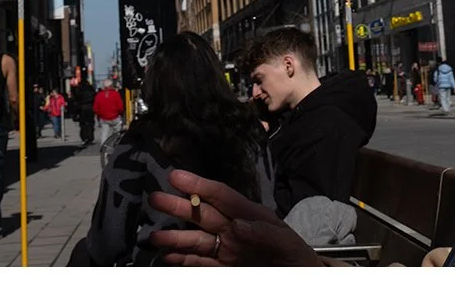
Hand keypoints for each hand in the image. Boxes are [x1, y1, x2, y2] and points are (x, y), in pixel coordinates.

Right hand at [148, 170, 320, 266]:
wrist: (302, 278)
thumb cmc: (296, 256)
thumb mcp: (285, 241)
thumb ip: (262, 232)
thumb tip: (237, 226)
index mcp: (249, 215)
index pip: (220, 195)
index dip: (198, 185)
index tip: (176, 175)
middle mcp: (233, 230)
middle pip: (201, 215)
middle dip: (178, 206)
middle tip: (154, 197)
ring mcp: (226, 250)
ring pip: (195, 240)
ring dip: (174, 237)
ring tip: (153, 236)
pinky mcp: (223, 269)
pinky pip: (199, 263)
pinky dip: (182, 260)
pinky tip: (168, 256)